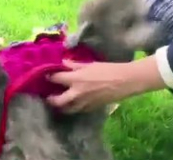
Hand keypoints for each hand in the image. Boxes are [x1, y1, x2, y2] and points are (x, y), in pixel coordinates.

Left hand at [47, 55, 165, 112]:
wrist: (125, 81)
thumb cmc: (109, 69)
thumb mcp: (91, 64)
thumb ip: (75, 65)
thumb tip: (63, 63)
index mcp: (76, 78)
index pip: (56, 78)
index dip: (49, 76)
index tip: (47, 75)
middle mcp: (77, 93)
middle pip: (56, 101)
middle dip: (51, 99)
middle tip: (49, 95)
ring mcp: (83, 103)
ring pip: (66, 109)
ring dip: (61, 106)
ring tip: (60, 102)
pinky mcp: (91, 108)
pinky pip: (78, 110)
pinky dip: (74, 107)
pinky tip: (75, 102)